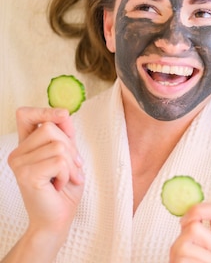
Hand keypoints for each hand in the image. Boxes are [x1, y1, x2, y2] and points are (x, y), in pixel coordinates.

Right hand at [6, 107, 84, 258]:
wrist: (57, 219)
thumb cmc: (63, 190)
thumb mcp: (69, 156)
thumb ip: (65, 135)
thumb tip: (63, 113)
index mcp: (27, 145)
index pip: (25, 114)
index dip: (45, 111)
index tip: (63, 116)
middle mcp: (18, 152)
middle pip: (51, 128)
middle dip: (71, 148)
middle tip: (72, 168)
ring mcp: (19, 163)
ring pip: (59, 145)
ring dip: (71, 164)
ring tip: (65, 178)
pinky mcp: (27, 175)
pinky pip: (59, 161)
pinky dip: (67, 173)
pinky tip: (59, 185)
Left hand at [169, 203, 210, 262]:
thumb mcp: (202, 253)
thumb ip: (199, 236)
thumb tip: (187, 215)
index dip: (199, 209)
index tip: (185, 221)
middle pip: (195, 228)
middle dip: (181, 239)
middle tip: (181, 255)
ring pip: (183, 246)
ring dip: (175, 256)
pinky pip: (181, 261)